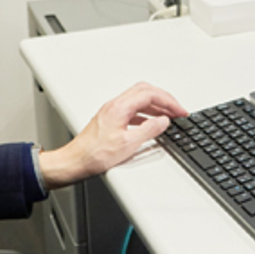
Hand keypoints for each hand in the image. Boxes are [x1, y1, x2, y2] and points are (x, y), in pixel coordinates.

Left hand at [38, 83, 186, 187]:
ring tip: (169, 117)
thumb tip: (163, 121)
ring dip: (156, 106)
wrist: (75, 162)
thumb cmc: (94, 155)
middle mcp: (115, 105)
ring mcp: (112, 111)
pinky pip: (133, 110)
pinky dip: (146, 113)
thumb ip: (149, 130)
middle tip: (177, 110)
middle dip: (164, 99)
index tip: (180, 111)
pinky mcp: (110, 120)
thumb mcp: (128, 145)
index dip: (168, 101)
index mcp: (120, 108)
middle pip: (145, 91)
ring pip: (139, 99)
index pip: (149, 94)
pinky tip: (151, 124)